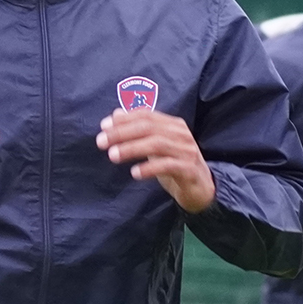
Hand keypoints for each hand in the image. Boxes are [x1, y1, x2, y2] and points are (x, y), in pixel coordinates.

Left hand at [96, 109, 215, 212]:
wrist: (201, 189)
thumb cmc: (174, 165)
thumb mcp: (155, 146)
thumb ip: (138, 131)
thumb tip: (116, 115)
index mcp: (173, 125)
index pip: (146, 115)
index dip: (124, 119)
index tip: (103, 126)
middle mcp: (181, 134)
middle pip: (149, 128)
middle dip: (122, 133)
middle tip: (101, 141)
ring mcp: (187, 151)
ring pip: (157, 144)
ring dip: (132, 148)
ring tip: (112, 155)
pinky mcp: (190, 170)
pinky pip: (168, 165)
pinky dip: (150, 168)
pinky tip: (135, 173)